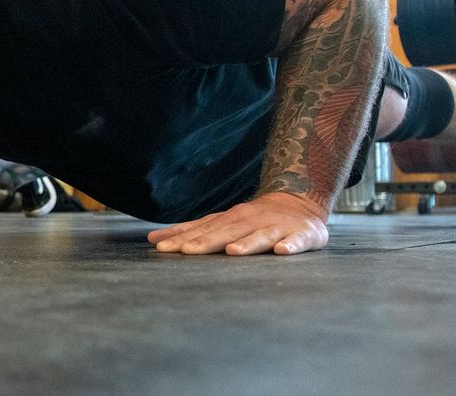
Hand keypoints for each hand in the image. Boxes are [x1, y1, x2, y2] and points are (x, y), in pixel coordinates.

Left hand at [146, 192, 328, 255]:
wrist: (300, 203)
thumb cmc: (253, 219)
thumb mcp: (221, 222)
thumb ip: (190, 231)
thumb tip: (152, 239)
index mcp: (230, 219)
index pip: (202, 229)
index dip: (182, 238)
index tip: (161, 248)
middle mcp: (250, 221)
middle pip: (226, 232)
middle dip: (206, 241)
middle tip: (186, 252)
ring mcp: (277, 227)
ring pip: (260, 235)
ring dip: (246, 243)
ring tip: (232, 252)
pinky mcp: (302, 234)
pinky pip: (297, 240)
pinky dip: (291, 245)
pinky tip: (282, 251)